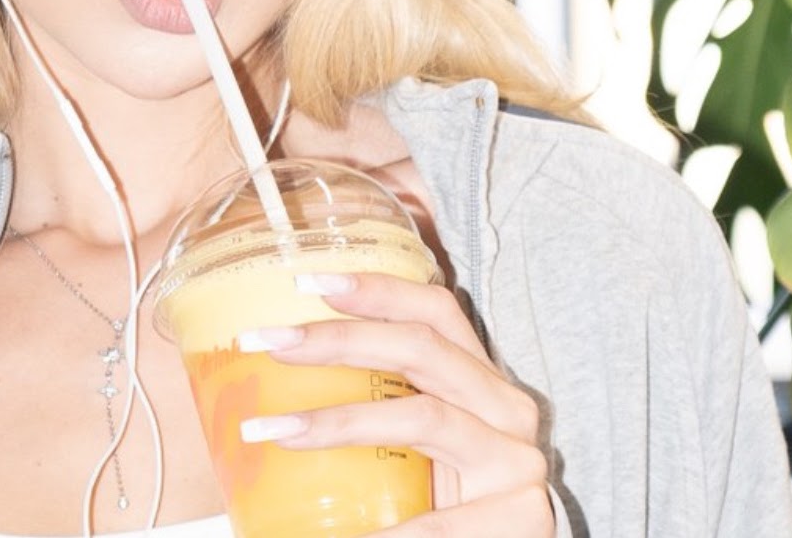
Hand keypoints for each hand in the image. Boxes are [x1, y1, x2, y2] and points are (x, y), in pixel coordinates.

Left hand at [235, 272, 553, 536]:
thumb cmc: (448, 513)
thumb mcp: (415, 455)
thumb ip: (378, 414)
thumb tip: (271, 392)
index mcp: (481, 385)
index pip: (437, 314)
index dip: (379, 288)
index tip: (309, 279)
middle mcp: (507, 410)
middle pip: (423, 349)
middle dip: (338, 338)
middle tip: (268, 341)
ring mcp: (517, 460)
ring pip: (423, 417)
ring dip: (338, 422)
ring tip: (271, 431)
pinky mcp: (523, 515)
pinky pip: (441, 522)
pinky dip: (393, 530)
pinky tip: (354, 536)